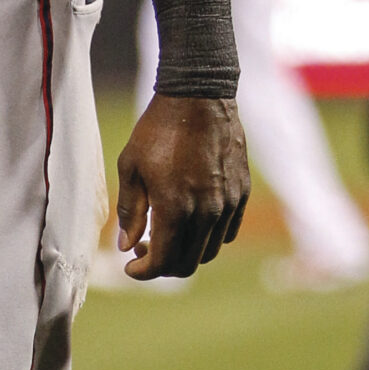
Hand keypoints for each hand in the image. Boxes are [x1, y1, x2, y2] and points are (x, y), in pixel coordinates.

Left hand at [114, 95, 249, 280]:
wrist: (199, 96)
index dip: (143, 273)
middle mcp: (206, 211)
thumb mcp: (131, 167)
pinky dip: (207, 238)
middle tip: (144, 251)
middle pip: (188, 264)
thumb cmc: (158, 129)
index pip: (163, 262)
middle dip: (163, 266)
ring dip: (186, 252)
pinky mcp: (241, 193)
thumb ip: (130, 211)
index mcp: (175, 207)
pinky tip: (190, 222)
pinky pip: (227, 231)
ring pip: (209, 251)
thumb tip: (126, 245)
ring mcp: (228, 203)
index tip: (130, 267)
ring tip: (165, 235)